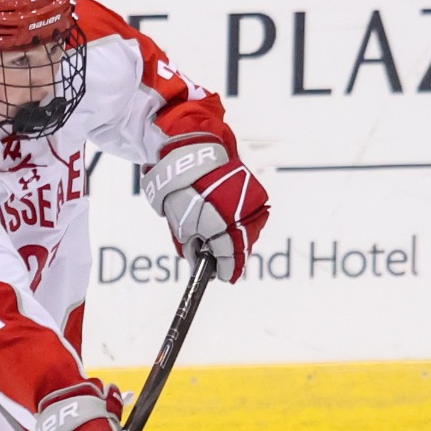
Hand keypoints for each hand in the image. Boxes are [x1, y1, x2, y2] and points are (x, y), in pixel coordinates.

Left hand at [140, 136, 270, 282]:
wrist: (192, 153)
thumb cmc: (180, 188)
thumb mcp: (179, 223)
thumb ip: (191, 245)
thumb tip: (197, 260)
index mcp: (219, 224)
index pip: (227, 255)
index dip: (226, 269)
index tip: (224, 277)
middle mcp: (239, 214)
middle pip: (241, 245)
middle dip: (233, 257)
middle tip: (224, 266)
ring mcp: (248, 202)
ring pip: (248, 231)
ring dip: (238, 241)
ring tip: (225, 247)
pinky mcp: (251, 191)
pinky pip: (250, 216)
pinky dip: (242, 225)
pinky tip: (232, 228)